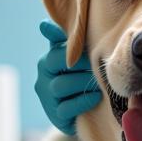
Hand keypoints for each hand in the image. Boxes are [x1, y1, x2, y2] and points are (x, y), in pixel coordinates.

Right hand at [35, 19, 101, 134]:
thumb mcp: (74, 58)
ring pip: (60, 86)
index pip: (55, 52)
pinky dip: (83, 101)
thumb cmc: (81, 78)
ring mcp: (48, 99)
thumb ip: (64, 40)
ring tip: (99, 82)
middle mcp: (43, 80)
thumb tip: (43, 24)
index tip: (89, 52)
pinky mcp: (56, 116)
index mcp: (46, 63)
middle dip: (79, 64)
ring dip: (82, 82)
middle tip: (96, 65)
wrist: (84, 112)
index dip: (73, 50)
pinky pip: (66, 107)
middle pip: (56, 66)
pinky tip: (96, 97)